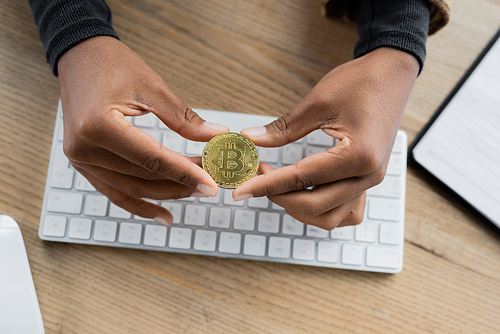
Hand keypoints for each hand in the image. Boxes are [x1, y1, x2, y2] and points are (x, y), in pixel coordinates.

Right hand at [58, 36, 227, 224]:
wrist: (80, 57)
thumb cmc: (113, 64)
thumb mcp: (152, 87)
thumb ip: (184, 119)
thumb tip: (216, 137)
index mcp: (98, 126)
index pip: (152, 159)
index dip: (185, 173)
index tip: (211, 184)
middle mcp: (84, 148)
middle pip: (142, 177)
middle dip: (180, 183)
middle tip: (211, 182)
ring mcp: (80, 159)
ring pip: (131, 188)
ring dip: (165, 193)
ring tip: (194, 192)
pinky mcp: (82, 162)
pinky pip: (114, 191)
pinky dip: (139, 203)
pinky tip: (163, 214)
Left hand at [234, 48, 418, 229]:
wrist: (392, 74)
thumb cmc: (360, 82)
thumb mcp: (317, 102)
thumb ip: (282, 129)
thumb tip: (250, 139)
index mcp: (358, 155)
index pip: (301, 179)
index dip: (266, 185)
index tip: (241, 190)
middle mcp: (368, 175)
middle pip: (314, 206)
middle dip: (279, 197)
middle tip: (256, 179)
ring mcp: (371, 181)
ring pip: (330, 217)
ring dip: (299, 208)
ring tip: (278, 186)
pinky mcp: (369, 179)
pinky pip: (346, 211)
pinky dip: (322, 210)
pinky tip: (305, 193)